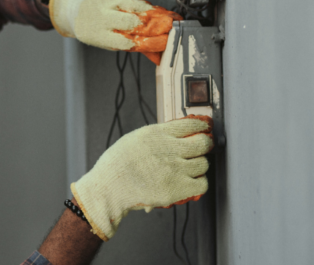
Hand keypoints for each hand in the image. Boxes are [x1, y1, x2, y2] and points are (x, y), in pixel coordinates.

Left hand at [49, 0, 181, 62]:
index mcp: (98, 35)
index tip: (165, 43)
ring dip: (157, 14)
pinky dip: (146, 4)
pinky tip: (154, 9)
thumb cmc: (92, 26)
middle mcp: (101, 15)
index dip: (150, 43)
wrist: (73, 1)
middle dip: (157, 26)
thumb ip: (132, 46)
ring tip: (169, 19)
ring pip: (138, 7)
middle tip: (173, 28)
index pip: (128, 41)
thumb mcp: (107, 41)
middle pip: (135, 22)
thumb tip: (158, 56)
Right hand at [71, 117, 212, 240]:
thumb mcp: (136, 138)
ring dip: (199, 165)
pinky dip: (199, 183)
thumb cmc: (117, 165)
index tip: (205, 128)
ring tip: (191, 168)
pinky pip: (202, 184)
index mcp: (157, 134)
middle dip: (205, 145)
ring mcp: (175, 170)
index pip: (191, 124)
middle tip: (202, 148)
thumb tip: (178, 134)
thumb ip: (157, 136)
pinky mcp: (177, 189)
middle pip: (203, 143)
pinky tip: (191, 182)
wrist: (109, 188)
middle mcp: (169, 149)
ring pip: (203, 164)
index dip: (202, 126)